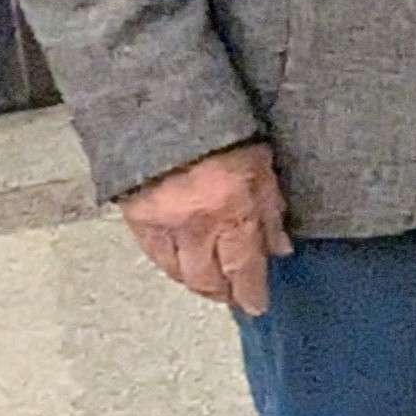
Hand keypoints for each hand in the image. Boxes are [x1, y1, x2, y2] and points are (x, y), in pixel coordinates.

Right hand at [120, 138, 291, 316]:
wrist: (167, 110)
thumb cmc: (224, 133)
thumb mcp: (263, 169)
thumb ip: (271, 211)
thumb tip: (279, 248)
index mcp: (232, 213)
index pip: (244, 268)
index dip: (250, 292)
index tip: (256, 305)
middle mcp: (196, 227)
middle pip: (207, 279)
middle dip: (223, 293)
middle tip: (234, 298)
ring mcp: (163, 225)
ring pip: (179, 272)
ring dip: (196, 283)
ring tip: (209, 285)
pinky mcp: (136, 218)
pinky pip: (154, 255)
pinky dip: (169, 265)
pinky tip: (180, 266)